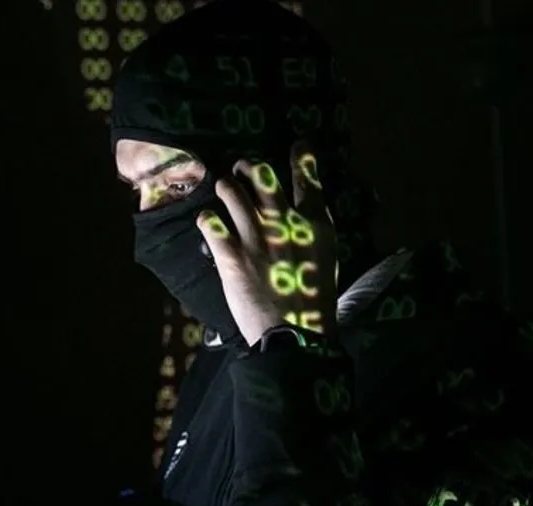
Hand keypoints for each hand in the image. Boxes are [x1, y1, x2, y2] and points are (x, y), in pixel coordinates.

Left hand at [196, 143, 337, 345]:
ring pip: (231, 190)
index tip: (298, 145)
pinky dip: (207, 219)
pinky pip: (210, 222)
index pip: (308, 177)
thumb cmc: (313, 300)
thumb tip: (305, 214)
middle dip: (248, 165)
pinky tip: (208, 222)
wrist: (295, 333)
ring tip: (222, 188)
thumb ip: (314, 232)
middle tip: (241, 168)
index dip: (302, 156)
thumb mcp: (326, 259)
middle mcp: (284, 222)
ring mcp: (255, 237)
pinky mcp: (230, 256)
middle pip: (262, 174)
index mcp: (314, 224)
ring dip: (224, 186)